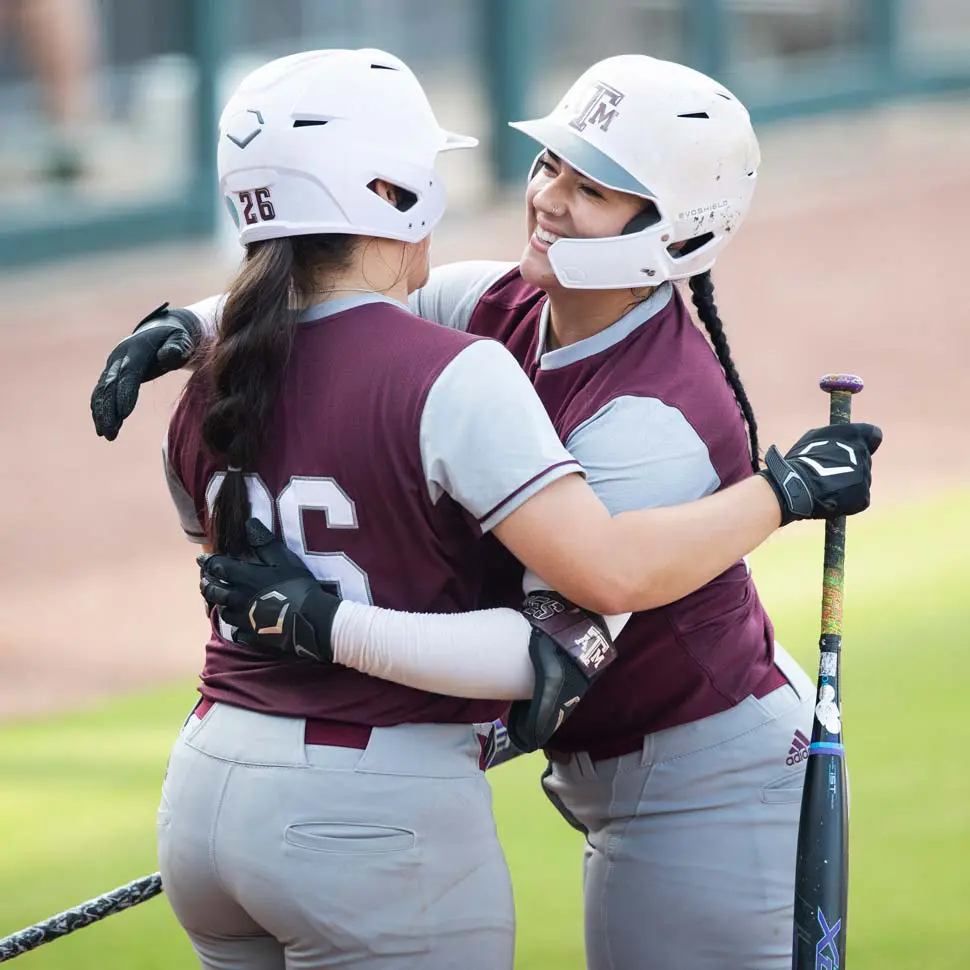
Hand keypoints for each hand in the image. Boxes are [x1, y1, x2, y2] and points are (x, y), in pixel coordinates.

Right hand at [90, 303, 200, 439]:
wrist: (161, 331)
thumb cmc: (177, 339)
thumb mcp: (182, 340)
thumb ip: (177, 347)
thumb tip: (168, 355)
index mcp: (137, 349)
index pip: (128, 373)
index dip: (124, 393)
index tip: (123, 415)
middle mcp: (120, 357)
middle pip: (110, 385)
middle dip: (109, 409)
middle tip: (109, 432)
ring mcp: (113, 365)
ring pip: (102, 390)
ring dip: (102, 413)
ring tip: (106, 435)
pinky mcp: (111, 373)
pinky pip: (102, 393)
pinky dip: (100, 409)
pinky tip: (102, 427)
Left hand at [199, 518, 339, 661]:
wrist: (309, 618)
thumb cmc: (296, 585)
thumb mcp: (283, 558)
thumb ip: (263, 541)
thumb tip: (248, 522)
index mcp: (243, 578)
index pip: (218, 567)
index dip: (208, 561)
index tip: (201, 558)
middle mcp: (238, 599)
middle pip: (213, 592)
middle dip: (206, 584)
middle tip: (204, 580)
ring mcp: (244, 619)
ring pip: (223, 612)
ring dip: (218, 604)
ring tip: (219, 601)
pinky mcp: (253, 635)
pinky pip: (238, 633)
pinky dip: (235, 628)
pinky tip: (238, 627)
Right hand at [760, 422, 882, 525]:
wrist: (798, 485)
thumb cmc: (801, 460)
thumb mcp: (815, 437)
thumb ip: (835, 435)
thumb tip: (848, 435)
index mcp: (855, 435)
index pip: (873, 435)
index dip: (865, 441)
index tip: (855, 448)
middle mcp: (864, 453)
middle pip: (864, 460)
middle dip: (851, 464)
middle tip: (829, 471)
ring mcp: (865, 475)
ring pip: (861, 479)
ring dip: (848, 482)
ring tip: (827, 486)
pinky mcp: (863, 495)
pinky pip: (861, 498)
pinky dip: (850, 500)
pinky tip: (834, 498)